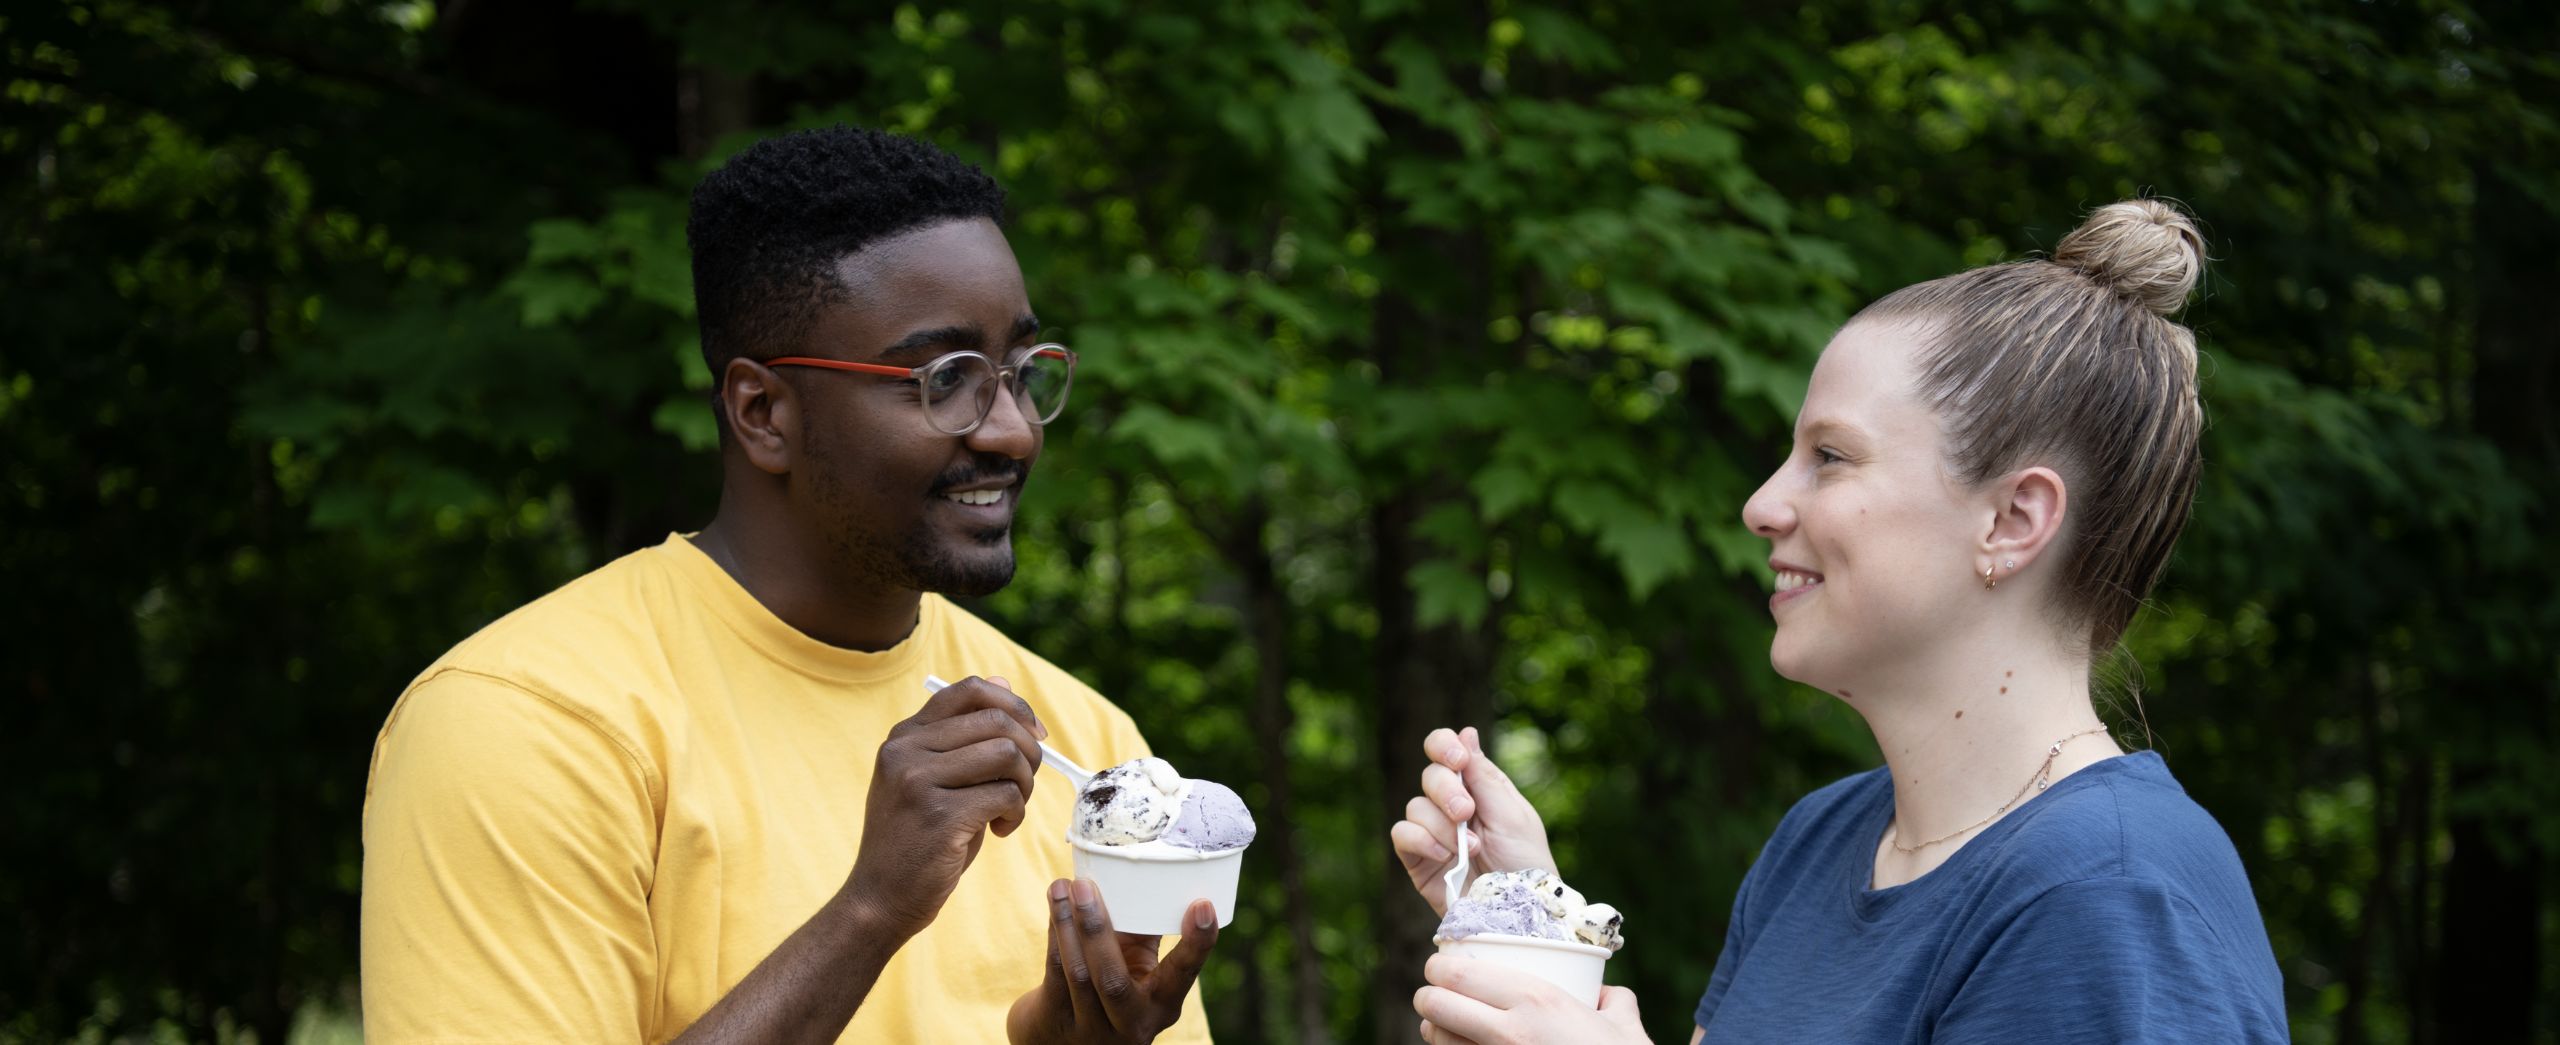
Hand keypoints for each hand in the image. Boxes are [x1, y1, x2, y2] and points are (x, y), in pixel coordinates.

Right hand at [844, 675, 1046, 937]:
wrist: (880, 898)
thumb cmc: (917, 838)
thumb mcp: (931, 777)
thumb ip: (962, 735)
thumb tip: (1004, 683)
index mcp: (904, 735)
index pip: (970, 690)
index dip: (1015, 705)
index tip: (1034, 734)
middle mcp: (906, 750)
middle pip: (997, 721)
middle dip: (1028, 752)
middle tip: (1023, 784)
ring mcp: (918, 781)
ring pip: (1007, 754)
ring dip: (1024, 784)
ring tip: (1009, 809)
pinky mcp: (938, 815)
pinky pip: (1006, 795)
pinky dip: (1016, 813)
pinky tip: (1000, 830)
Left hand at [1008, 879, 1218, 1043]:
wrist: (1060, 1039)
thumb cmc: (1110, 988)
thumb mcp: (1137, 969)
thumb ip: (1144, 930)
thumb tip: (1152, 870)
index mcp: (1161, 1006)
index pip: (1183, 976)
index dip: (1196, 944)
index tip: (1203, 905)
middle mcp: (1129, 1023)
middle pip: (1112, 980)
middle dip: (1097, 930)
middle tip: (1087, 884)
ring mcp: (1090, 1028)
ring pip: (1077, 973)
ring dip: (1067, 923)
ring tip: (1063, 885)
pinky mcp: (1054, 1021)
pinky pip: (1055, 971)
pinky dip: (1055, 932)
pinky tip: (1055, 903)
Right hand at [1391, 726, 1558, 914]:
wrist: (1517, 910)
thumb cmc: (1525, 862)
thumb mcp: (1512, 813)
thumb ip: (1484, 775)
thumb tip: (1467, 731)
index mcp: (1478, 788)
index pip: (1447, 751)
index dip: (1444, 746)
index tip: (1457, 758)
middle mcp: (1451, 806)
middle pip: (1429, 776)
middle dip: (1446, 792)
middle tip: (1467, 813)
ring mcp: (1433, 833)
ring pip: (1415, 806)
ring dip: (1442, 826)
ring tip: (1469, 849)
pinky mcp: (1418, 860)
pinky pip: (1402, 834)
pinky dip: (1422, 841)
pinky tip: (1447, 857)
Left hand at [1413, 954, 1649, 1044]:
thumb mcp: (1625, 1027)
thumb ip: (1614, 1002)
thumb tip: (1608, 995)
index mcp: (1537, 1000)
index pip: (1460, 974)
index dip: (1438, 968)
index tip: (1439, 967)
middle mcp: (1510, 1032)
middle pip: (1438, 1005)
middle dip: (1427, 997)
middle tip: (1431, 995)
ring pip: (1438, 1041)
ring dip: (1432, 1030)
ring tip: (1436, 1025)